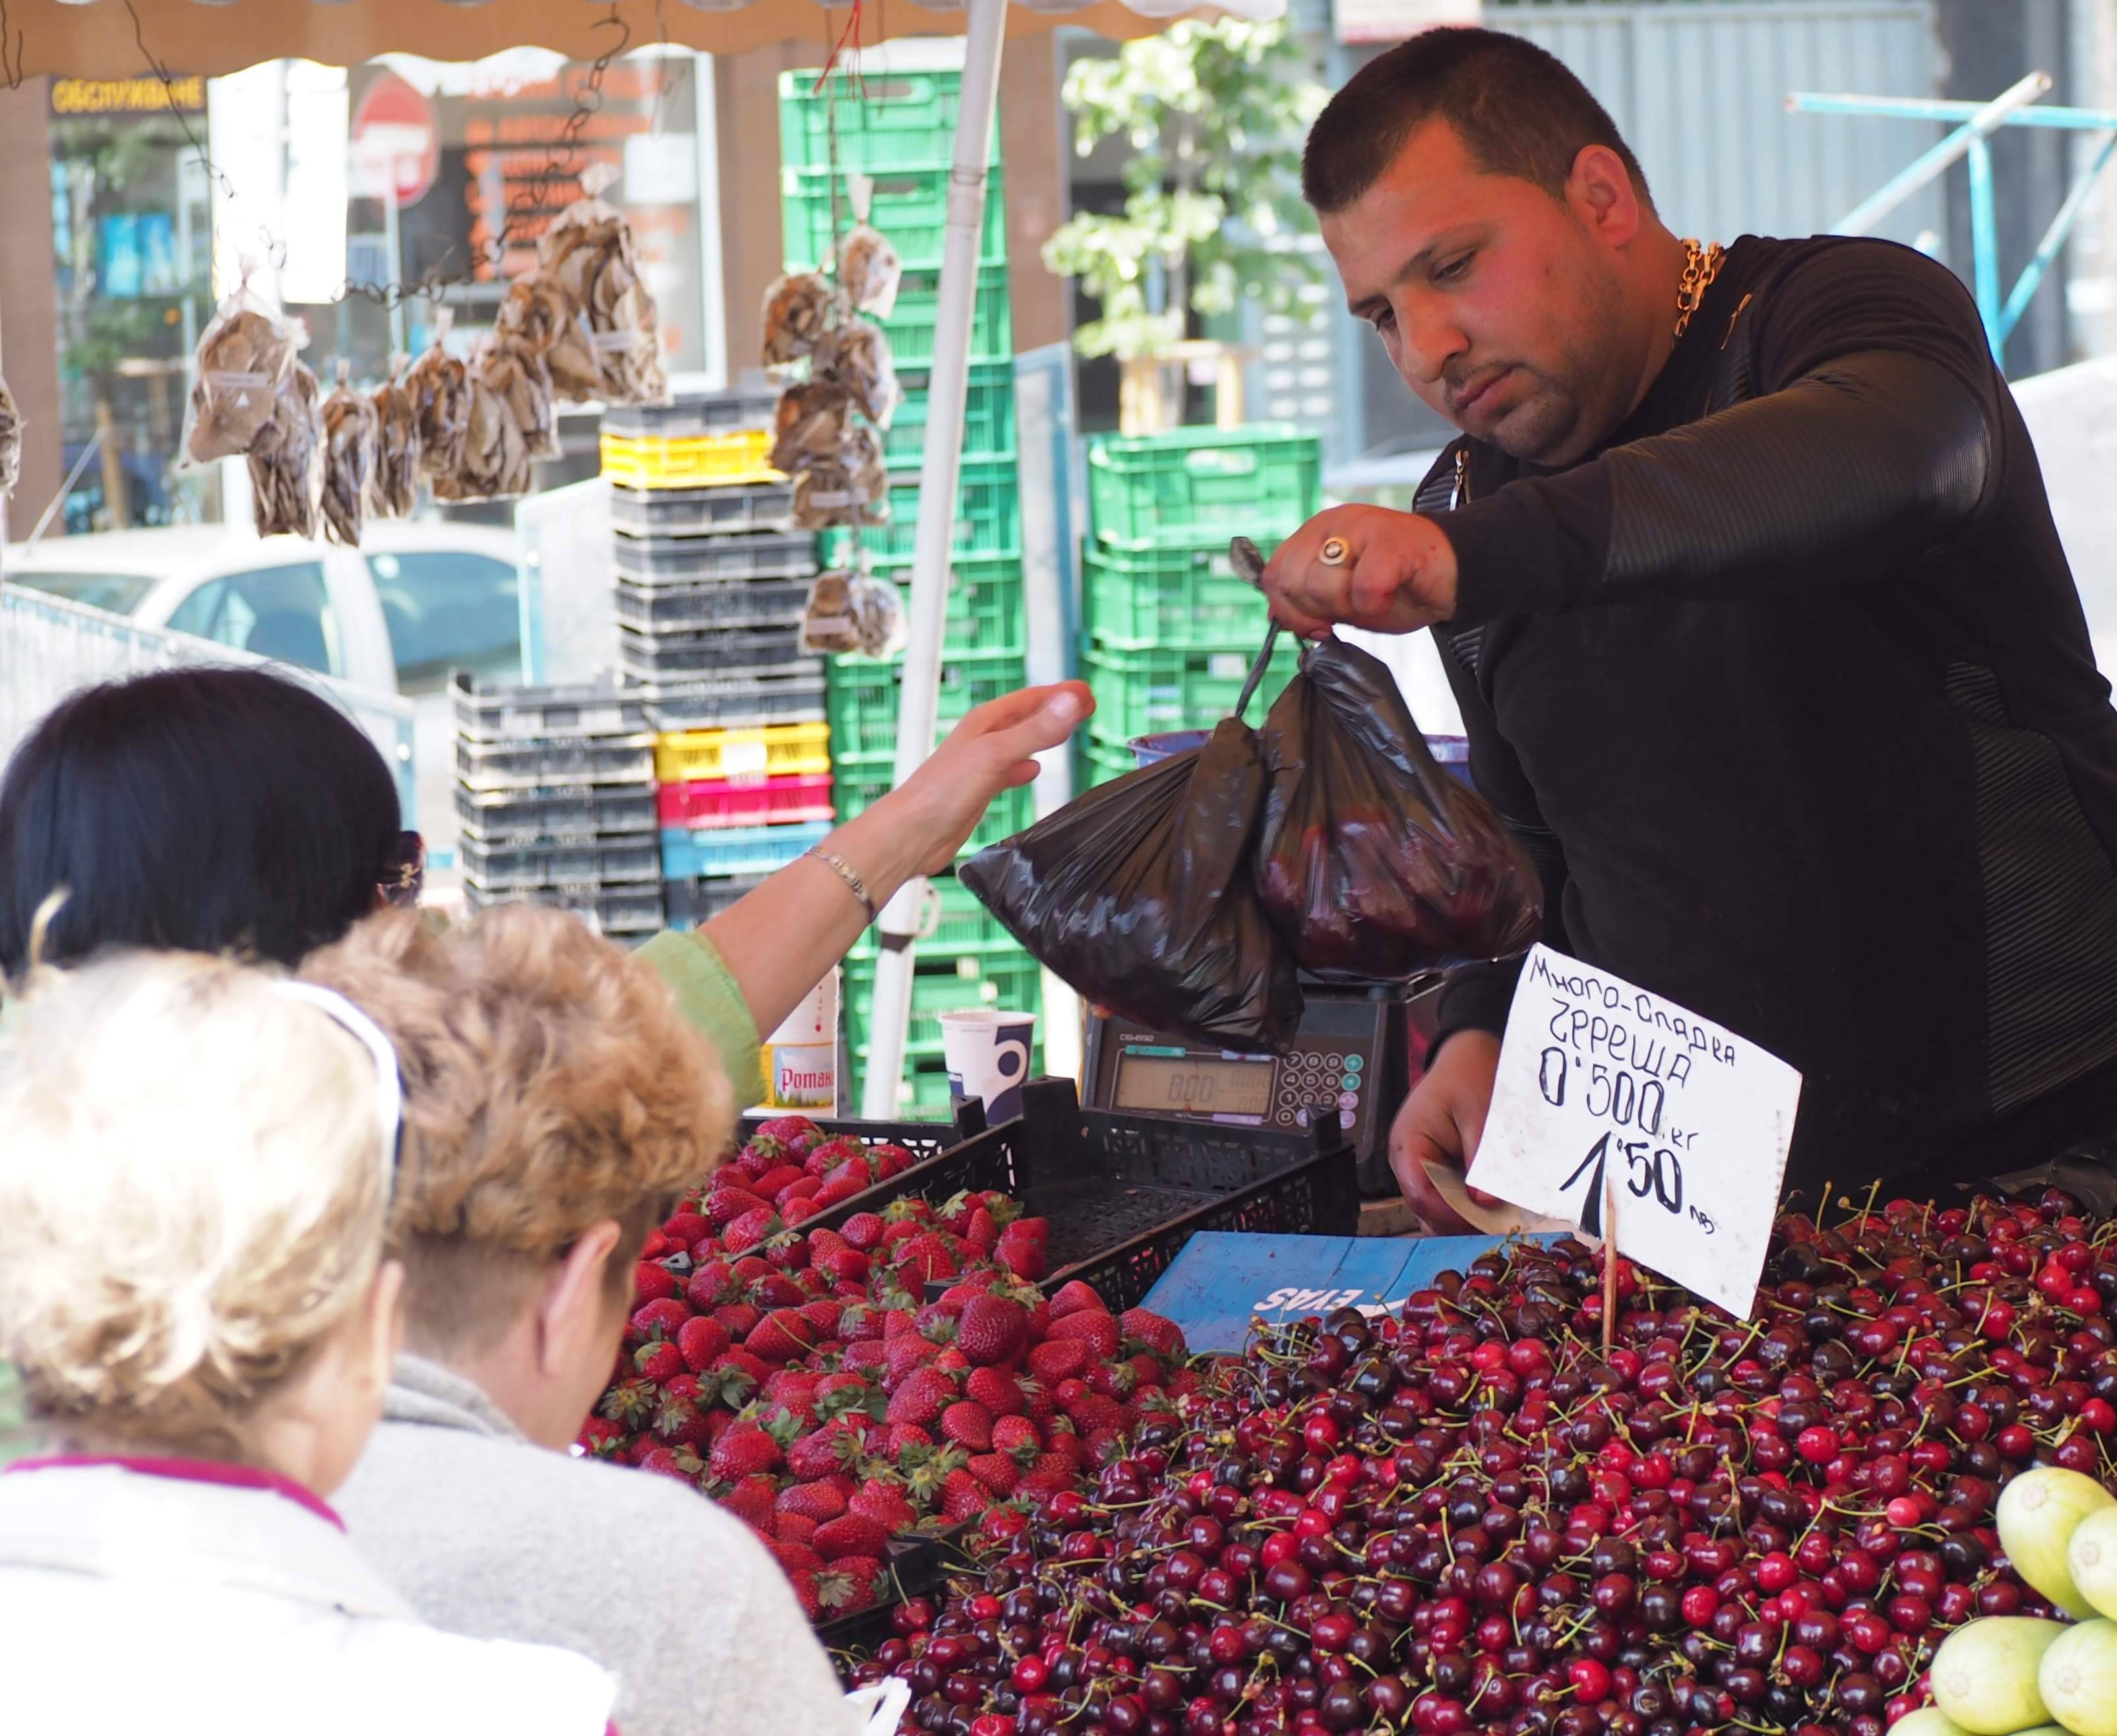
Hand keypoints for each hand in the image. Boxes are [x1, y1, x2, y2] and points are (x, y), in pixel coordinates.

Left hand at [888, 682, 1093, 875]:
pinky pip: (1008, 770)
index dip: (1059, 694)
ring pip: (1018, 743)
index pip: (1030, 699)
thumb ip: (1036, 731)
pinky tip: (1032, 771)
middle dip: (1055, 711)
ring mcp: (980, 764)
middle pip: (1026, 717)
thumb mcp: (997, 754)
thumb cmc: (945, 791)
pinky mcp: (978, 790)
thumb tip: (1073, 701)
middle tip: (1085, 706)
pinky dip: (1024, 767)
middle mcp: (982, 739)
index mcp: (985, 722)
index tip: (1086, 691)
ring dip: (1042, 736)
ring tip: (1066, 733)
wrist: (912, 833)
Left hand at [1260, 505, 1458, 639]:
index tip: (1318, 625)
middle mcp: (1332, 523)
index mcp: (1314, 534)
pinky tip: (1390, 597)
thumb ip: (1307, 602)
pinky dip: (1375, 605)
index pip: (1274, 576)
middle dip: (1317, 611)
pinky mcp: (1393, 541)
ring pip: (1321, 584)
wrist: (1454, 575)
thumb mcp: (1342, 599)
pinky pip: (1364, 587)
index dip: (1291, 611)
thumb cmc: (1399, 586)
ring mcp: (1362, 527)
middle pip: (1292, 582)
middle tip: (1349, 611)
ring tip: (1372, 599)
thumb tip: (1275, 617)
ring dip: (1347, 608)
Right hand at [1390, 1030, 1501, 1232]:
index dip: (1450, 1214)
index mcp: (1408, 1143)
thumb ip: (1482, 1163)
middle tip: (1495, 1224)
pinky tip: (1489, 1202)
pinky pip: (1445, 1194)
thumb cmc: (1470, 1076)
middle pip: (1424, 1207)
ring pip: (1434, 1206)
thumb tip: (1485, 1205)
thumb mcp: (1481, 1118)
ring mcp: (1419, 1164)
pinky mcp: (1434, 1165)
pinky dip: (1465, 1203)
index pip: (1420, 1194)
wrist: (1468, 1053)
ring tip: (1495, 1215)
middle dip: (1457, 1220)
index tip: (1484, 1221)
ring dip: (1462, 1214)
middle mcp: (1406, 1159)